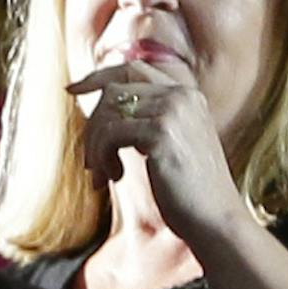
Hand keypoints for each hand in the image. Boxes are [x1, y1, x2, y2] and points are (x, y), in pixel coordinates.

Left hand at [68, 59, 247, 244]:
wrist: (216, 220)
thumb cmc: (188, 192)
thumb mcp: (169, 145)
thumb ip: (146, 120)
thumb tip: (98, 111)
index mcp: (188, 94)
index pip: (133, 68)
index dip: (98, 76)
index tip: (71, 90)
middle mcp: (182, 94)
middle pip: (114, 89)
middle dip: (92, 124)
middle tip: (89, 162)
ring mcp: (174, 109)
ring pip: (108, 112)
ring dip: (95, 147)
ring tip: (103, 176)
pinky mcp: (162, 131)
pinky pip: (110, 133)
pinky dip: (102, 156)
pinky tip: (115, 177)